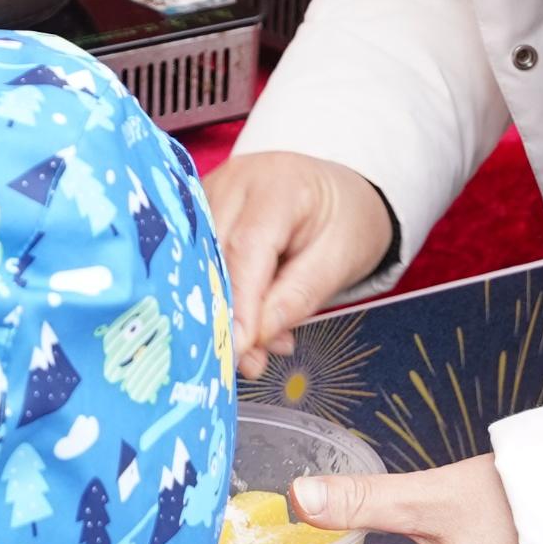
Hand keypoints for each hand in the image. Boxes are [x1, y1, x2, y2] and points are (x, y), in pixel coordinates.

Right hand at [205, 149, 390, 375]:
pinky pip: (198, 257)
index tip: (236, 349)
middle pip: (212, 253)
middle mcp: (235, 181)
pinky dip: (218, 295)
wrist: (340, 194)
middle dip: (226, 314)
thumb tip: (249, 340)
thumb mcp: (338, 263)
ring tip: (254, 348)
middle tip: (246, 363)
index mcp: (278, 185)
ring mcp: (212, 191)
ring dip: (220, 308)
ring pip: (197, 259)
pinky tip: (244, 322)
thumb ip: (295, 299)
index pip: (246, 247)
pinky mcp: (200, 209)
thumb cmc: (345, 223)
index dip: (237, 302)